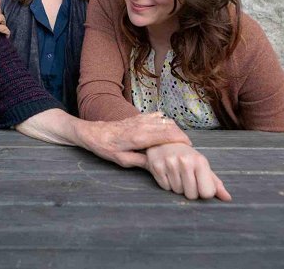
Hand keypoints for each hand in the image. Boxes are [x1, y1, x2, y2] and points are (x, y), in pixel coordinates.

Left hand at [76, 112, 191, 168]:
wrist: (93, 132)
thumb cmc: (106, 148)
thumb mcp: (122, 160)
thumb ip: (141, 162)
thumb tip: (158, 166)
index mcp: (140, 137)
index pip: (168, 135)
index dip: (181, 140)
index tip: (190, 148)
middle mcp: (143, 125)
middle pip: (170, 126)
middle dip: (181, 135)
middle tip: (188, 148)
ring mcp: (141, 119)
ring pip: (165, 120)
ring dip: (174, 129)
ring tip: (179, 142)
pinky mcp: (138, 116)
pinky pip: (158, 117)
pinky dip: (166, 123)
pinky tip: (166, 132)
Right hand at [144, 143, 230, 200]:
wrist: (165, 140)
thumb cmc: (187, 156)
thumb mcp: (203, 166)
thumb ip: (215, 183)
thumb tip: (228, 199)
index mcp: (200, 161)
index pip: (207, 193)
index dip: (203, 192)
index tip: (199, 183)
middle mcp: (185, 161)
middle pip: (191, 195)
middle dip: (189, 191)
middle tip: (186, 178)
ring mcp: (170, 163)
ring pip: (177, 191)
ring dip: (177, 186)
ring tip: (176, 173)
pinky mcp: (156, 166)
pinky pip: (165, 187)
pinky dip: (166, 183)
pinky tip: (167, 172)